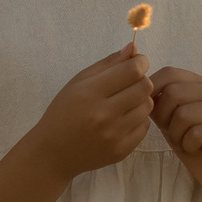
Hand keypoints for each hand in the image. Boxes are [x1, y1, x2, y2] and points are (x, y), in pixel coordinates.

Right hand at [28, 44, 153, 180]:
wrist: (53, 153)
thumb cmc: (63, 112)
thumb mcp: (78, 83)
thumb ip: (108, 64)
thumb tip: (133, 48)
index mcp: (90, 93)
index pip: (132, 71)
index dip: (140, 63)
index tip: (136, 63)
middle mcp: (103, 115)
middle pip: (144, 87)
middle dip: (141, 80)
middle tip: (129, 84)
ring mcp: (114, 135)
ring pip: (147, 106)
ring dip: (140, 100)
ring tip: (125, 102)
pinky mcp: (121, 151)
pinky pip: (144, 126)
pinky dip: (138, 119)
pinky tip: (123, 119)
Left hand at [150, 67, 201, 201]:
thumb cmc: (192, 144)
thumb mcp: (170, 119)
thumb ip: (160, 102)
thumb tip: (140, 89)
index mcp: (201, 84)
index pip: (170, 73)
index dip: (152, 91)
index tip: (152, 113)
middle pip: (174, 93)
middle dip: (164, 118)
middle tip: (173, 133)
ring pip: (184, 114)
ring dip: (177, 135)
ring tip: (186, 142)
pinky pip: (196, 133)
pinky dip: (189, 145)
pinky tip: (196, 149)